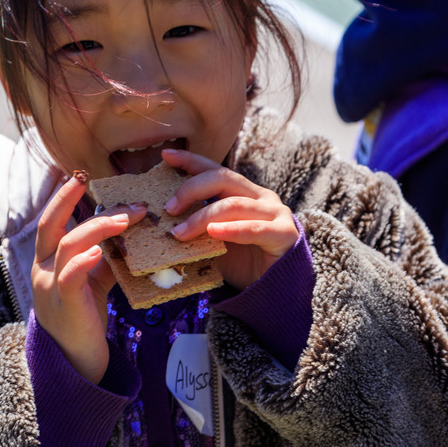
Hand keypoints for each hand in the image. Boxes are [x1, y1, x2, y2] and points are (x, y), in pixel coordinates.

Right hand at [32, 173, 146, 383]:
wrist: (77, 358)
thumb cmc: (84, 314)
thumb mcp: (92, 278)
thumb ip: (102, 254)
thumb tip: (128, 228)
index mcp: (47, 259)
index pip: (51, 220)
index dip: (63, 197)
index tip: (80, 176)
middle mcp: (42, 269)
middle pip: (50, 225)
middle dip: (66, 199)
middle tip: (89, 180)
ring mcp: (49, 287)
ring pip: (67, 246)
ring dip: (97, 228)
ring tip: (125, 218)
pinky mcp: (65, 305)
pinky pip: (69, 277)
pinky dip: (84, 261)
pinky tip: (99, 251)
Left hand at [161, 148, 298, 290]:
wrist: (274, 290)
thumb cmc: (241, 263)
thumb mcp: (213, 239)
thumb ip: (198, 224)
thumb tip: (164, 218)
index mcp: (243, 192)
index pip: (215, 169)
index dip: (191, 161)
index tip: (166, 156)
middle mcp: (260, 197)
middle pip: (222, 178)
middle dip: (191, 189)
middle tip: (168, 209)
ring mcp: (275, 213)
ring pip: (233, 204)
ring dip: (202, 217)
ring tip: (180, 232)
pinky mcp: (284, 233)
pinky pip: (253, 228)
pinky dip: (231, 230)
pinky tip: (213, 233)